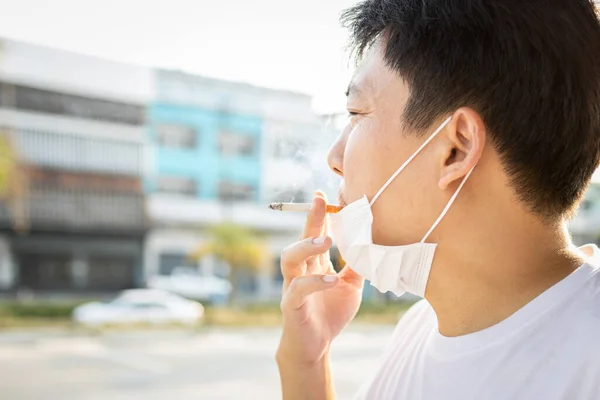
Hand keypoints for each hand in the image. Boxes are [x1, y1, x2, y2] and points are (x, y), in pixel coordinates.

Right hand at [277, 192, 363, 365]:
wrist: (316, 346)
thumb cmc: (331, 313)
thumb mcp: (351, 286)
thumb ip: (357, 266)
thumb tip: (374, 245)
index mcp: (314, 263)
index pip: (315, 233)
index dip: (319, 214)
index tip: (324, 194)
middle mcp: (301, 270)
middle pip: (301, 238)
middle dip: (311, 218)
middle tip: (320, 201)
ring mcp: (292, 286)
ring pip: (289, 259)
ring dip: (305, 246)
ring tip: (325, 241)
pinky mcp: (291, 305)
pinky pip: (297, 289)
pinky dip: (314, 282)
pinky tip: (331, 279)